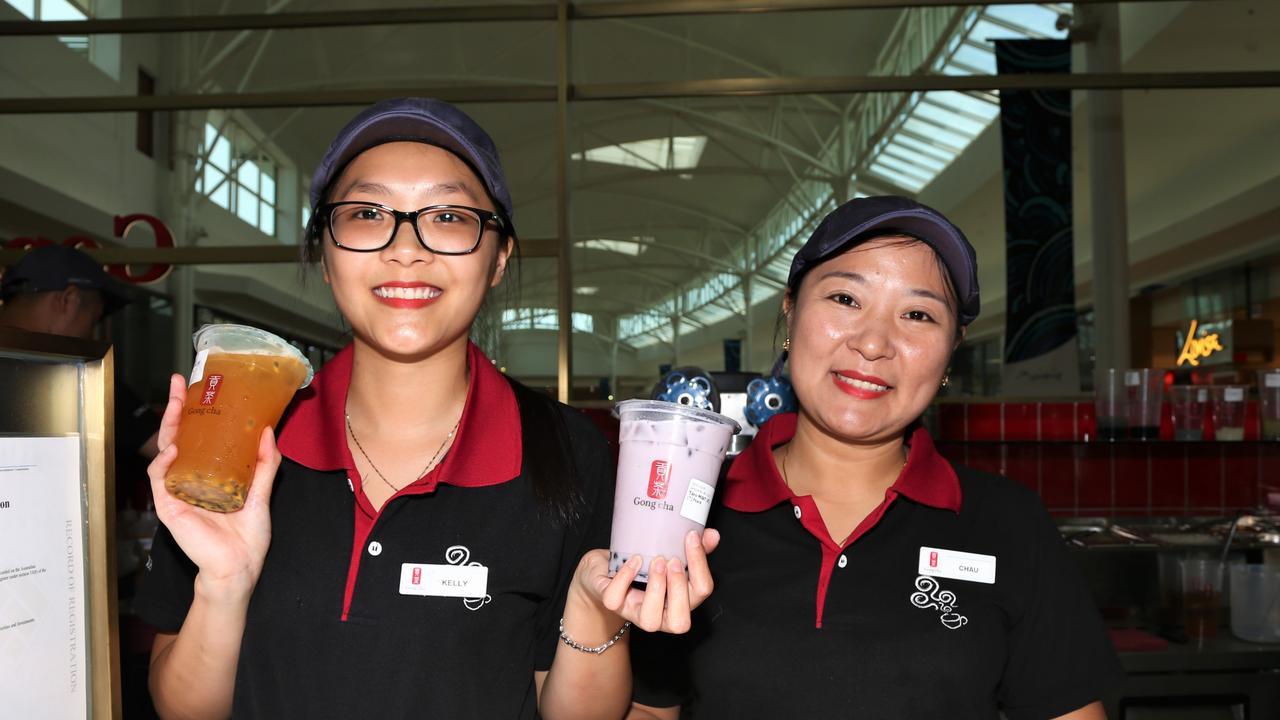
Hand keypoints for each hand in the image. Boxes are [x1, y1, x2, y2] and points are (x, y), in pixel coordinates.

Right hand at [148, 374, 278, 600]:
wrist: (239, 565)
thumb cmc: (248, 535)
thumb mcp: (261, 492)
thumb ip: (265, 464)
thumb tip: (268, 431)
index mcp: (209, 473)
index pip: (197, 437)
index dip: (194, 413)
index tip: (196, 387)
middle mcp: (190, 478)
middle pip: (177, 437)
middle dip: (175, 408)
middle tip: (177, 384)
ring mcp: (177, 490)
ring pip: (165, 451)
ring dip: (167, 426)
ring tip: (175, 404)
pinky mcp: (169, 506)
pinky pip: (160, 478)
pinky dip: (164, 461)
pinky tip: (174, 448)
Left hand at [577, 529, 719, 633]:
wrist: (605, 569)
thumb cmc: (642, 565)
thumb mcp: (669, 554)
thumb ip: (693, 548)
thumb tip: (711, 534)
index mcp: (680, 600)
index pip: (702, 591)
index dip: (700, 565)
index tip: (692, 538)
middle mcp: (661, 614)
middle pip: (680, 622)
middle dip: (678, 589)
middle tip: (673, 560)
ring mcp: (635, 611)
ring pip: (650, 620)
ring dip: (656, 588)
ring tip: (655, 560)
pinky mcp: (613, 602)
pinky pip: (616, 599)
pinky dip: (624, 577)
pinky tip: (633, 560)